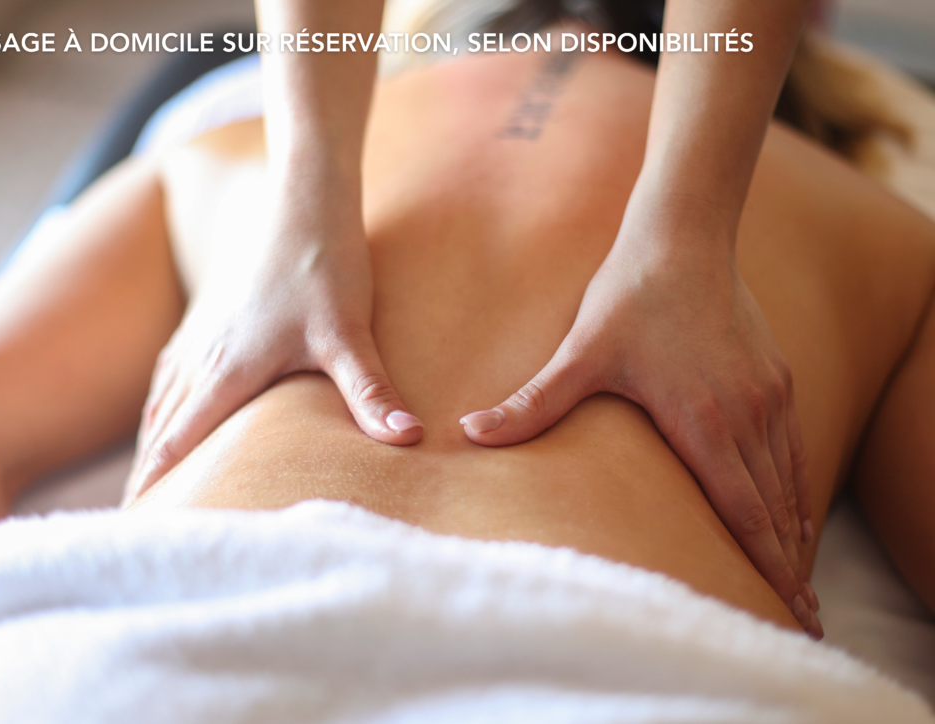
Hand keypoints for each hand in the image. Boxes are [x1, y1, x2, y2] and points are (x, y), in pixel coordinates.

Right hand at [122, 165, 422, 504]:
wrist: (305, 202)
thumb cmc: (325, 266)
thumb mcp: (350, 335)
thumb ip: (371, 392)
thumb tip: (407, 440)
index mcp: (226, 372)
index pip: (178, 444)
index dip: (155, 489)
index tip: (132, 529)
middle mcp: (203, 358)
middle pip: (162, 430)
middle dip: (150, 477)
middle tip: (138, 524)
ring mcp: (202, 334)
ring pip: (164, 401)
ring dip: (155, 442)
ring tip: (148, 482)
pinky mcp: (213, 318)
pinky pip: (173, 373)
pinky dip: (164, 404)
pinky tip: (168, 410)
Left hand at [458, 213, 821, 637]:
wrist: (682, 236)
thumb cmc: (630, 296)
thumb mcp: (579, 353)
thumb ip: (532, 403)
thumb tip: (470, 434)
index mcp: (703, 421)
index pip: (744, 511)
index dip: (765, 564)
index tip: (789, 608)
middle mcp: (748, 414)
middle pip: (774, 508)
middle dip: (788, 564)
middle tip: (801, 616)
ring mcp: (769, 394)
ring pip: (789, 479)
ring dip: (795, 530)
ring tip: (798, 576)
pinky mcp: (776, 375)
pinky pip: (794, 446)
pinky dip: (796, 486)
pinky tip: (792, 507)